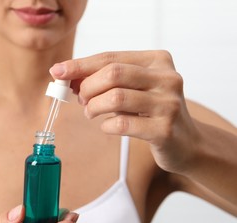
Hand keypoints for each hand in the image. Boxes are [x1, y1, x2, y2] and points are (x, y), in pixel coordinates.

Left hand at [50, 50, 197, 173]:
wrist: (186, 143)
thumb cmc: (152, 112)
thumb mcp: (133, 89)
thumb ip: (105, 80)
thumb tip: (66, 76)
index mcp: (158, 60)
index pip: (110, 57)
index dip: (80, 65)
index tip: (57, 72)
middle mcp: (167, 78)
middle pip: (112, 74)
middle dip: (87, 87)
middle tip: (81, 99)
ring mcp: (168, 104)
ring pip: (115, 97)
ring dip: (93, 107)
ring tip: (91, 113)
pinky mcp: (164, 130)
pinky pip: (121, 124)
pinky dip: (105, 126)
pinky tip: (106, 126)